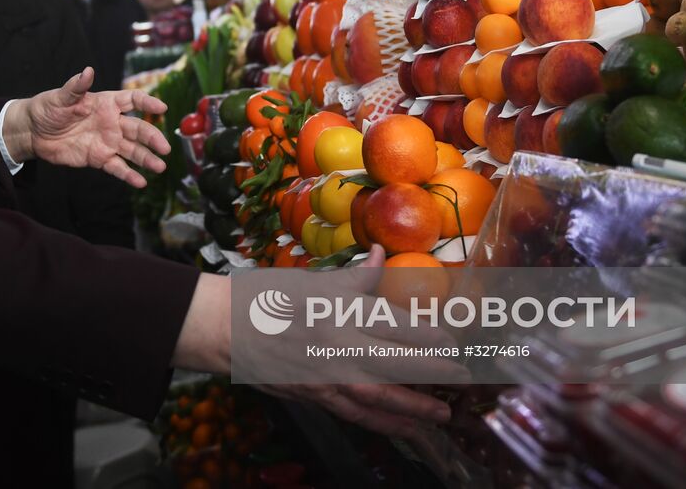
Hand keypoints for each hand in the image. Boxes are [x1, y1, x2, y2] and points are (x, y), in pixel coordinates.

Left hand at [3, 67, 169, 186]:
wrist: (33, 133)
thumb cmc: (48, 109)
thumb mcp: (60, 96)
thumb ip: (76, 86)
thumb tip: (88, 71)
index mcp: (106, 103)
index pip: (132, 100)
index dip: (147, 102)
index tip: (161, 108)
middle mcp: (112, 123)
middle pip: (138, 129)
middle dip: (152, 138)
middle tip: (165, 148)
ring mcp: (107, 142)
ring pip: (132, 150)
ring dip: (147, 158)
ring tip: (160, 167)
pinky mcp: (99, 159)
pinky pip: (117, 167)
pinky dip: (129, 175)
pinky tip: (141, 182)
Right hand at [254, 246, 453, 437]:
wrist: (220, 328)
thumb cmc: (263, 297)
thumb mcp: (309, 280)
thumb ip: (352, 277)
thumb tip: (381, 257)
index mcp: (338, 312)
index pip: (394, 325)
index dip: (427, 334)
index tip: (453, 339)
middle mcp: (336, 348)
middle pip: (396, 363)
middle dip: (433, 372)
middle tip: (464, 376)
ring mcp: (325, 377)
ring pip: (380, 397)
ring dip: (414, 407)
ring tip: (442, 414)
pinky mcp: (313, 396)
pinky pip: (355, 415)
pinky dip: (383, 423)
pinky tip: (402, 428)